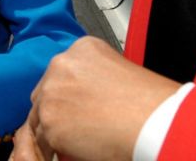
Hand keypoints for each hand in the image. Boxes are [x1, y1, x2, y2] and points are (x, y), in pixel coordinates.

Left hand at [14, 36, 179, 160]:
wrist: (154, 120)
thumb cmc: (149, 101)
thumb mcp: (119, 71)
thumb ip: (94, 77)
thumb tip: (85, 95)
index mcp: (81, 49)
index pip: (60, 73)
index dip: (66, 93)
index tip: (73, 105)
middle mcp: (62, 66)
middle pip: (45, 91)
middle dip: (57, 108)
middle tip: (74, 123)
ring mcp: (52, 93)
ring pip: (40, 116)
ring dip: (56, 127)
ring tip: (78, 138)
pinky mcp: (50, 122)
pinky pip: (44, 138)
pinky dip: (56, 146)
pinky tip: (76, 148)